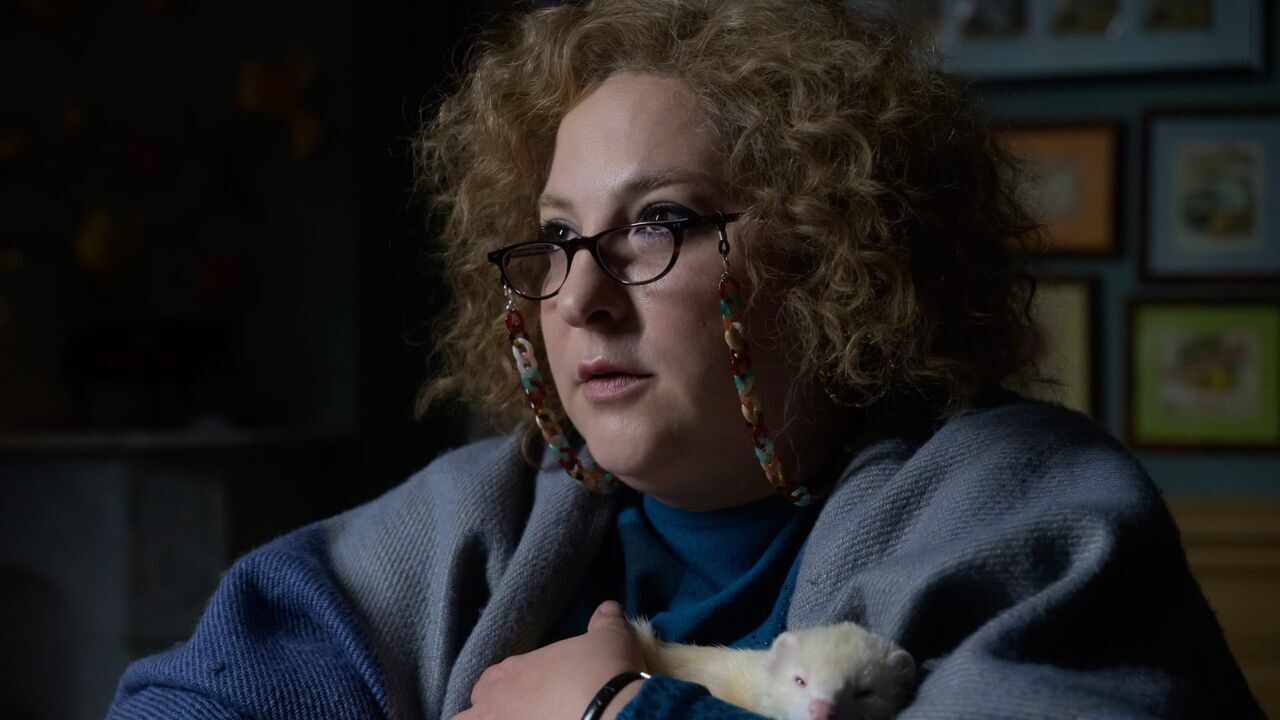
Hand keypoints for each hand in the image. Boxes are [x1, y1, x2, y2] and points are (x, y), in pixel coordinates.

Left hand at [453, 601, 647, 719]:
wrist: (613, 715)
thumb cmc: (604, 672)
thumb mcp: (610, 638)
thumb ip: (604, 621)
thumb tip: (609, 608)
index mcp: (511, 673)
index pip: (491, 681)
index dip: (508, 689)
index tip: (531, 696)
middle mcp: (496, 706)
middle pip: (471, 715)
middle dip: (490, 716)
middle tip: (523, 718)